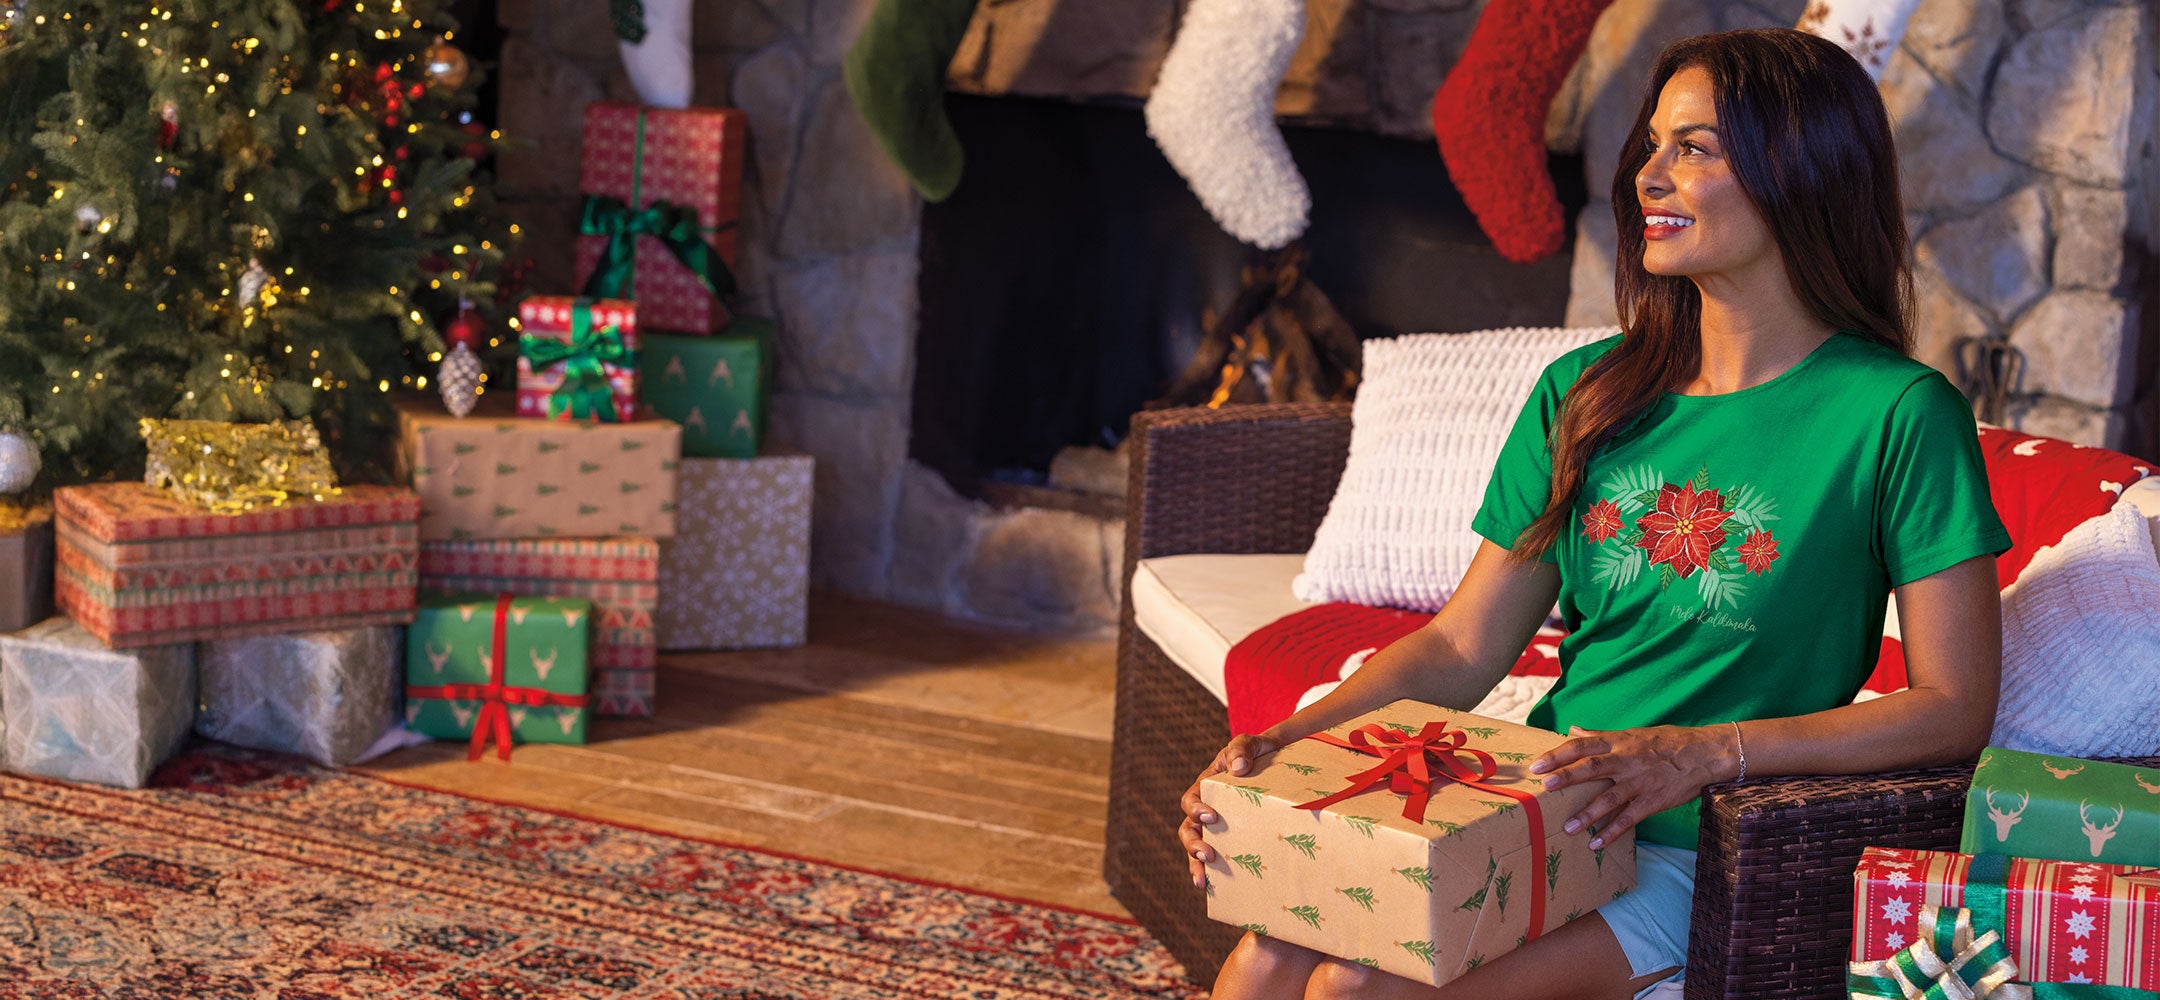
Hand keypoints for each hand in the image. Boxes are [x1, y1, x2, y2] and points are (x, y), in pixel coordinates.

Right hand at [1178, 733, 1283, 888]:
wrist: (1276, 762)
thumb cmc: (1257, 752)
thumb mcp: (1249, 743)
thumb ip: (1242, 748)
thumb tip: (1238, 769)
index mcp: (1206, 786)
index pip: (1191, 800)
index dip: (1196, 810)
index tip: (1211, 817)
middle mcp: (1207, 809)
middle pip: (1188, 829)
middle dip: (1193, 844)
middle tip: (1208, 855)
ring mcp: (1218, 827)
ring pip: (1196, 848)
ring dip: (1196, 864)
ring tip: (1202, 881)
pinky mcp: (1232, 839)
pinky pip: (1217, 858)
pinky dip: (1212, 873)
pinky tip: (1217, 888)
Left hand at [1528, 724, 1732, 848]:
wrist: (1703, 753)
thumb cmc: (1664, 742)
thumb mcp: (1631, 734)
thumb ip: (1600, 736)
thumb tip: (1572, 730)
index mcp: (1618, 743)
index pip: (1582, 745)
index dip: (1558, 754)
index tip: (1537, 764)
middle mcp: (1626, 760)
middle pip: (1592, 767)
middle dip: (1566, 777)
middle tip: (1544, 788)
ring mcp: (1640, 781)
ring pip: (1609, 797)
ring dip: (1587, 814)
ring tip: (1567, 828)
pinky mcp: (1653, 800)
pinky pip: (1630, 818)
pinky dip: (1612, 832)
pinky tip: (1596, 844)